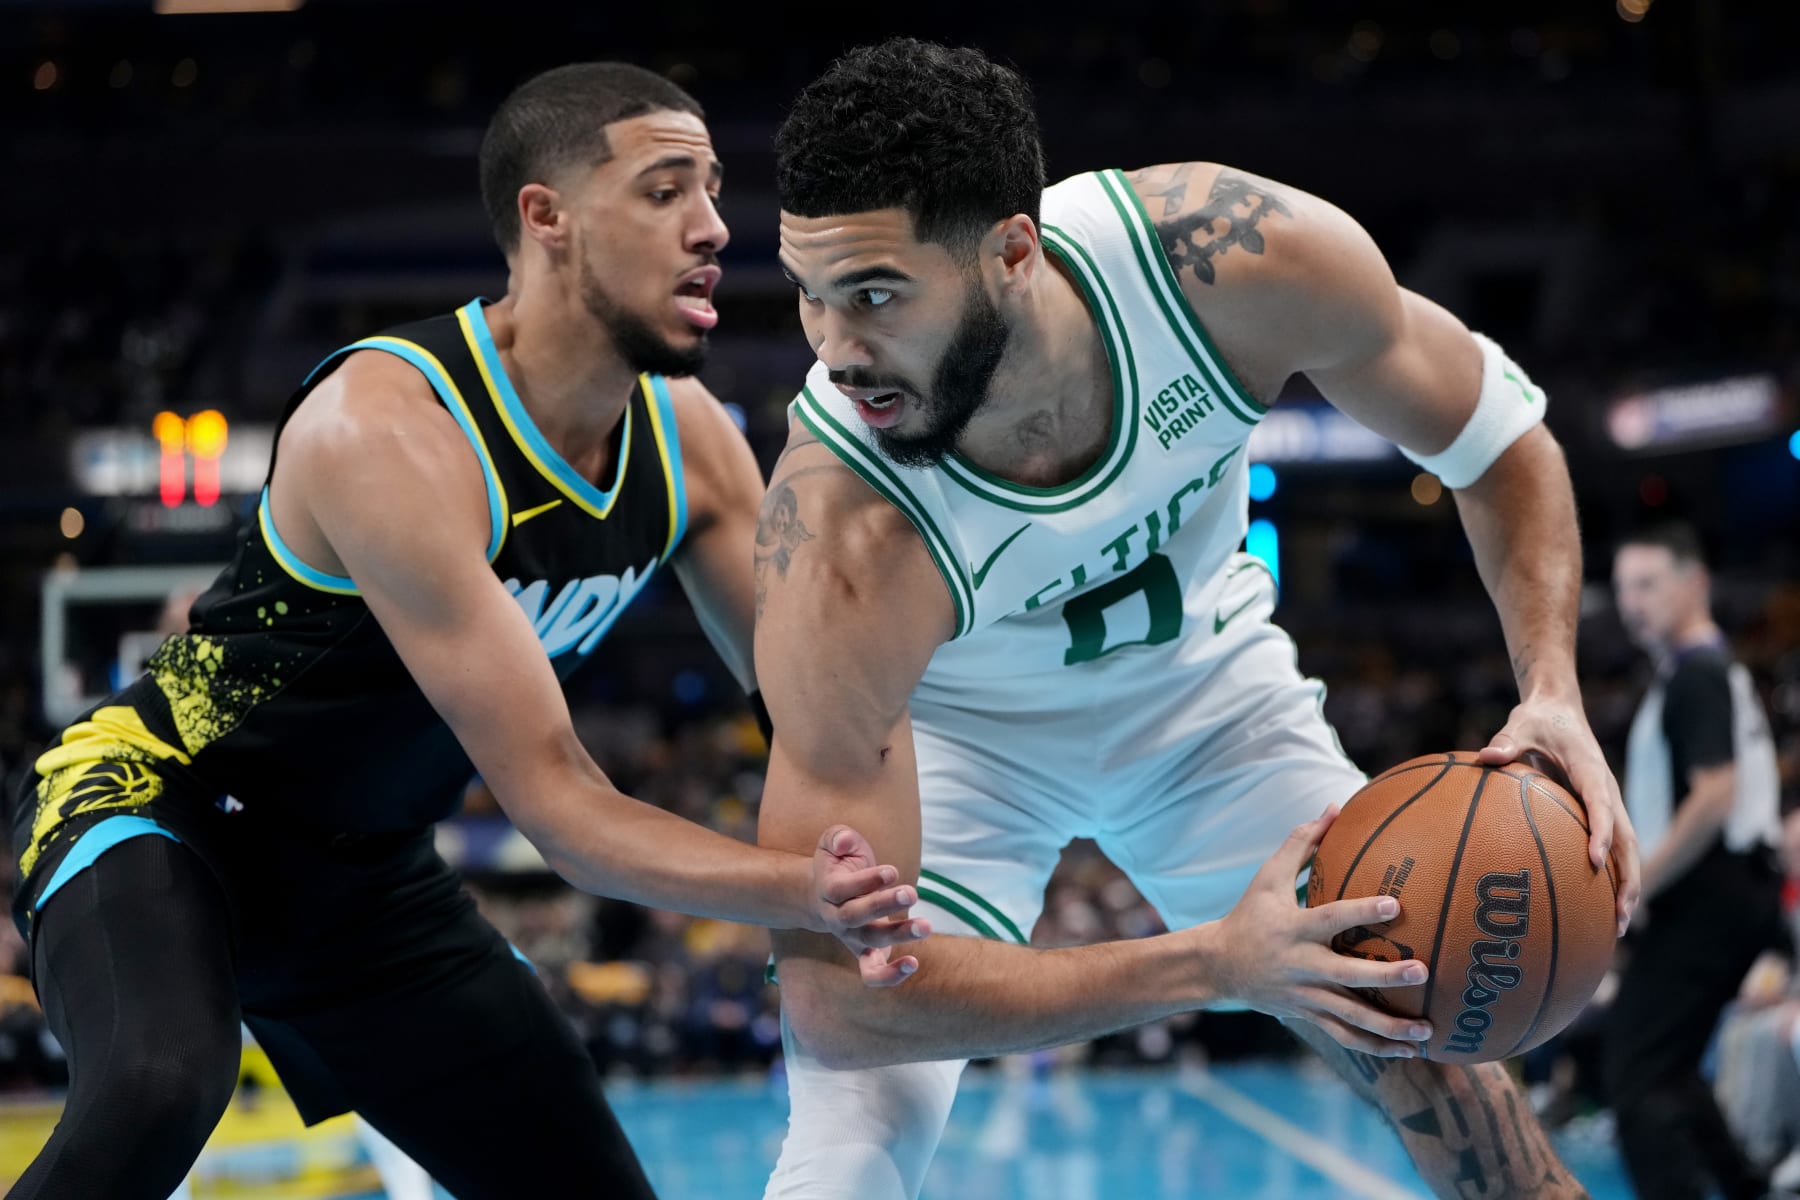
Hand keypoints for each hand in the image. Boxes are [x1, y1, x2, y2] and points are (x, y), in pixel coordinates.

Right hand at [810, 825, 931, 986]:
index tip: (892, 871)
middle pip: (855, 916)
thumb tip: (846, 841)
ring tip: (925, 926)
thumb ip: (838, 838)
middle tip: (911, 892)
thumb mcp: (831, 843)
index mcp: (828, 890)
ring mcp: (851, 937)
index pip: (843, 888)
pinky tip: (913, 964)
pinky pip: (872, 973)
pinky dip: (890, 975)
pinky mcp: (865, 952)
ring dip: (898, 935)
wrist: (821, 896)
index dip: (867, 881)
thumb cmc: (836, 864)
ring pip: (870, 942)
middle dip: (883, 905)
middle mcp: (837, 917)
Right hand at [1200, 807, 1432, 1057]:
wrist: (1218, 967)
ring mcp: (1306, 996)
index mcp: (1294, 929)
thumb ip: (1301, 843)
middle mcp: (1301, 966)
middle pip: (1348, 976)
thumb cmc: (1250, 914)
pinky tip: (1410, 1051)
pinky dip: (1377, 1048)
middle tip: (1422, 973)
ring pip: (1351, 1017)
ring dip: (1390, 1029)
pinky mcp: (1309, 1016)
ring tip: (1427, 1031)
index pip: (1332, 919)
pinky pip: (1346, 1037)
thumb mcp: (1267, 876)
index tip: (1395, 905)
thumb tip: (1334, 806)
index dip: (1362, 912)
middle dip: (1385, 978)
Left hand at [1478, 697, 1639, 935]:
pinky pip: (1612, 846)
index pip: (1603, 805)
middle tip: (1620, 915)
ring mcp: (1609, 803)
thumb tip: (1486, 756)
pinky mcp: (1601, 811)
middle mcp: (1608, 790)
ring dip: (1627, 886)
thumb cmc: (1538, 719)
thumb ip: (1506, 740)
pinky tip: (1597, 908)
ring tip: (1619, 926)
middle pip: (1629, 839)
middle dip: (1628, 878)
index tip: (1594, 861)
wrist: (1561, 709)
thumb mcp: (1520, 723)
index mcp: (1592, 770)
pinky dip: (1611, 877)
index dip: (1602, 833)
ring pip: (1627, 850)